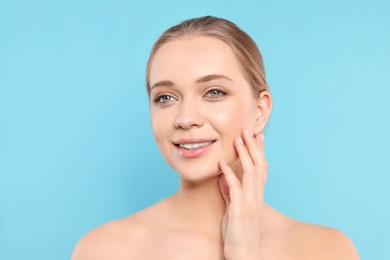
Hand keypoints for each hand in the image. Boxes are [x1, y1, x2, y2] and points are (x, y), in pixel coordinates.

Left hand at [218, 129, 266, 259]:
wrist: (244, 253)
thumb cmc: (239, 231)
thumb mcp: (234, 207)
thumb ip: (230, 191)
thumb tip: (224, 175)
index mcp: (257, 194)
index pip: (261, 168)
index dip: (260, 151)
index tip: (258, 136)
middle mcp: (256, 196)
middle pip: (259, 165)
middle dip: (253, 147)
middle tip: (246, 130)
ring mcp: (250, 202)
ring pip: (250, 172)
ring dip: (244, 154)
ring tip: (237, 139)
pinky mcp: (240, 210)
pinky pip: (235, 188)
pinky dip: (229, 174)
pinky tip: (222, 163)